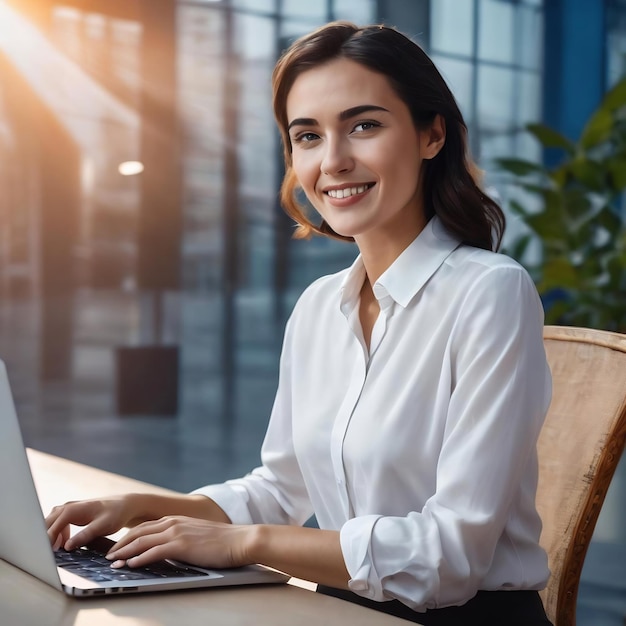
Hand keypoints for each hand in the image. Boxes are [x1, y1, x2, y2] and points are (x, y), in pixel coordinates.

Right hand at [45, 495, 137, 551]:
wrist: (125, 505)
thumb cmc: (116, 514)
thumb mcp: (102, 526)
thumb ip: (84, 536)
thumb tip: (66, 546)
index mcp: (73, 510)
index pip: (52, 526)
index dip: (47, 541)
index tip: (46, 555)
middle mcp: (68, 507)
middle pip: (47, 524)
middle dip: (45, 539)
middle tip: (49, 556)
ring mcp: (69, 509)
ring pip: (51, 523)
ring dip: (50, 536)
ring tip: (56, 552)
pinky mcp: (72, 513)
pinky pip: (58, 524)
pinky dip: (57, 534)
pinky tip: (64, 544)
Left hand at [105, 516, 254, 569]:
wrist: (239, 540)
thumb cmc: (221, 541)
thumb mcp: (196, 535)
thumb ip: (180, 537)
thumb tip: (167, 549)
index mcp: (176, 520)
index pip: (145, 527)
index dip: (128, 537)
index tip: (117, 547)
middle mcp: (174, 523)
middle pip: (139, 532)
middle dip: (121, 545)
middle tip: (108, 556)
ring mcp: (177, 532)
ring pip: (142, 541)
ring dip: (125, 553)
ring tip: (112, 563)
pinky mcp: (182, 545)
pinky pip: (154, 551)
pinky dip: (139, 558)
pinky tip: (131, 565)